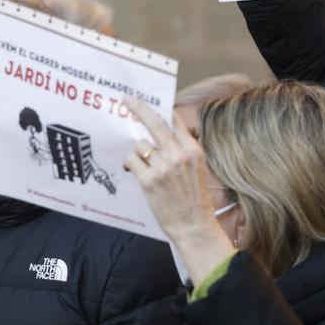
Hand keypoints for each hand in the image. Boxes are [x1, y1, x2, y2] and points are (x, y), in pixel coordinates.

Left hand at [123, 98, 235, 280]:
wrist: (193, 224)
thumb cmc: (194, 197)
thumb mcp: (198, 167)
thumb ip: (184, 148)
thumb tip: (164, 132)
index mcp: (192, 149)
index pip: (174, 120)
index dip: (160, 109)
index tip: (148, 101)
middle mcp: (178, 154)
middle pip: (154, 122)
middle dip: (138, 108)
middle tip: (127, 100)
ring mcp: (163, 167)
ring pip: (140, 144)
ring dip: (138, 152)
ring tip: (143, 165)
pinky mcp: (148, 180)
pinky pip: (132, 160)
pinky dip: (130, 164)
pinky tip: (134, 171)